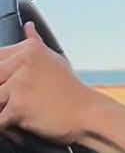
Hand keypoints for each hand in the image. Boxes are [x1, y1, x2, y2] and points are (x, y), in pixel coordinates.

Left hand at [0, 23, 94, 144]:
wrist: (88, 115)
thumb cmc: (70, 91)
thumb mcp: (55, 59)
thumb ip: (35, 42)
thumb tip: (28, 26)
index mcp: (29, 49)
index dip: (2, 75)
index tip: (10, 82)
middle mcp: (24, 62)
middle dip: (3, 93)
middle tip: (23, 97)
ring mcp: (20, 83)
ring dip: (4, 108)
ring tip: (23, 111)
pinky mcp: (18, 106)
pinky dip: (7, 125)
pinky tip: (21, 124)